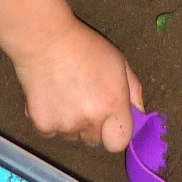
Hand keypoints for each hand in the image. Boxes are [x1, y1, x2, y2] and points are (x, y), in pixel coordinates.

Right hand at [12, 15, 143, 151]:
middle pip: (95, 141)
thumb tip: (139, 113)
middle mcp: (91, 119)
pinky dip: (50, 121)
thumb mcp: (119, 61)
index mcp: (113, 104)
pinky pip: (50, 133)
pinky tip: (49, 98)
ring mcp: (65, 124)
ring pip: (72, 136)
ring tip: (64, 94)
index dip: (115, 133)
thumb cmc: (85, 46)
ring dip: (70, 123)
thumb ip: (134, 90)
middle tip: (83, 100)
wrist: (45, 39)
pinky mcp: (42, 124)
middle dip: (92, 126)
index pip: (120, 142)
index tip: (109, 122)